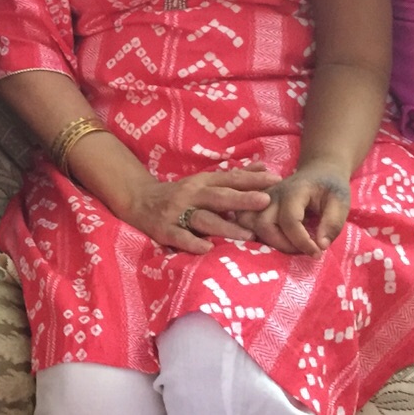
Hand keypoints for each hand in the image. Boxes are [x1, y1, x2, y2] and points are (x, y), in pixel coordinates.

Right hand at [122, 165, 280, 254]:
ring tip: (247, 234)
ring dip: (225, 226)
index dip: (252, 179)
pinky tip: (208, 249)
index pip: (230, 179)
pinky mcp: (163, 230)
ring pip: (203, 219)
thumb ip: (234, 176)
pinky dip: (193, 242)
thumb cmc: (180, 193)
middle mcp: (191, 195)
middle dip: (242, 199)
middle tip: (265, 201)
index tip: (275, 179)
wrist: (138, 200)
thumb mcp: (204, 181)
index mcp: (202, 182)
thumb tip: (264, 166)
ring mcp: (176, 213)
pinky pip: (179, 237)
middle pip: (219, 197)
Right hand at [244, 166, 351, 256]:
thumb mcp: (341, 202)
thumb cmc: (330, 187)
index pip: (290, 221)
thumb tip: (320, 246)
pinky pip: (245, 220)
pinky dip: (253, 233)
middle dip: (282, 245)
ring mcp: (261, 199)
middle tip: (301, 251)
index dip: (303, 242)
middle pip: (263, 224)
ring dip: (265, 240)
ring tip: (286, 246)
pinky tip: (273, 240)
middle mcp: (272, 194)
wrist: (318, 171)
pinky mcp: (256, 203)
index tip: (317, 252)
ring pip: (248, 223)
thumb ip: (333, 223)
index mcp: (294, 192)